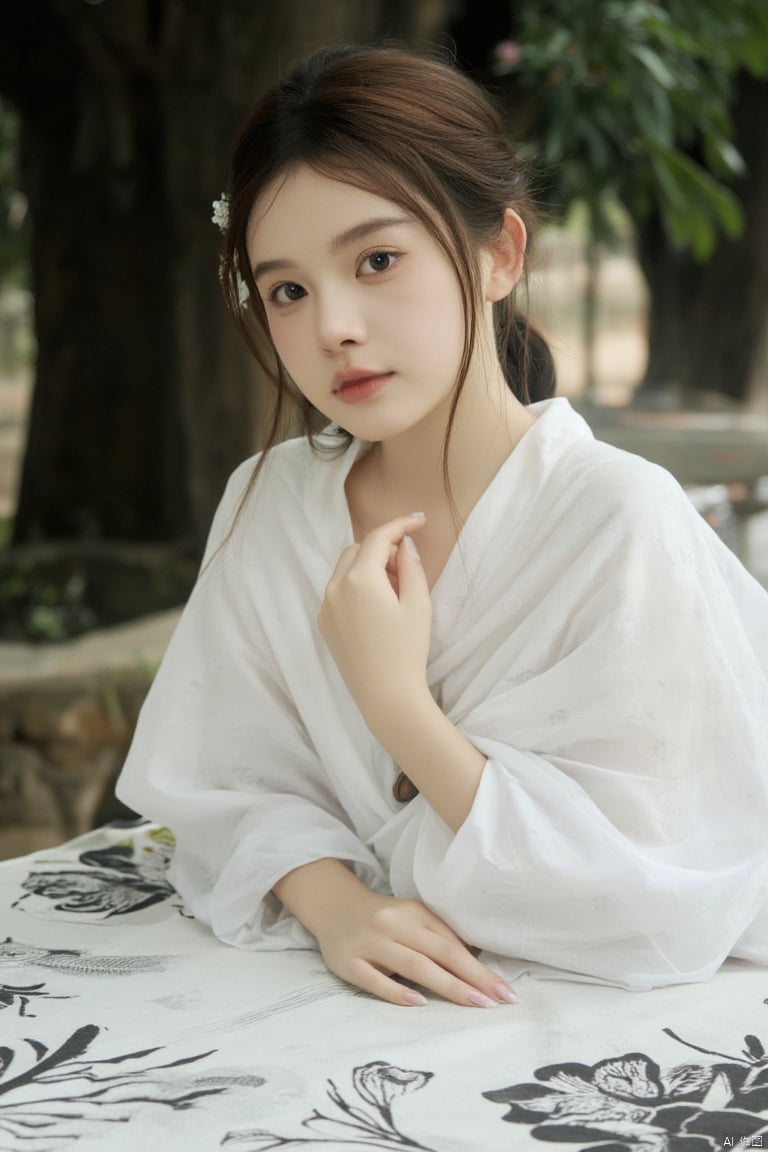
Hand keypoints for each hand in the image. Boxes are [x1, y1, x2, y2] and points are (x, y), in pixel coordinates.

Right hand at [315, 889, 518, 1007]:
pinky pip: (374, 979)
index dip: (479, 969)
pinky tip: (418, 1002)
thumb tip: (477, 965)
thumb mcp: (413, 918)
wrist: (335, 908)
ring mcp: (368, 943)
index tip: (505, 992)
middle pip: (437, 953)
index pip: (451, 944)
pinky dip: (396, 991)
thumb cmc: (384, 920)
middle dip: (470, 978)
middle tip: (496, 1001)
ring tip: (473, 1003)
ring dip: (445, 985)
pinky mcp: (347, 962)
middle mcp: (392, 924)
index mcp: (413, 913)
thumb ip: (440, 937)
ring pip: (411, 964)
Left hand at [318, 514, 432, 729]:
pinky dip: (356, 586)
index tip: (420, 521)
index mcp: (359, 579)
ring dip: (368, 567)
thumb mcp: (418, 604)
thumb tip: (403, 546)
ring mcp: (325, 607)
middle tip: (408, 567)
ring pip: (345, 570)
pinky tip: (377, 608)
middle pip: (358, 550)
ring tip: (395, 589)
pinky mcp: (324, 624)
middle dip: (382, 549)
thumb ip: (411, 567)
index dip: (400, 524)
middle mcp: (334, 588)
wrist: (387, 696)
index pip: (378, 537)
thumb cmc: (408, 650)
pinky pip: (338, 591)